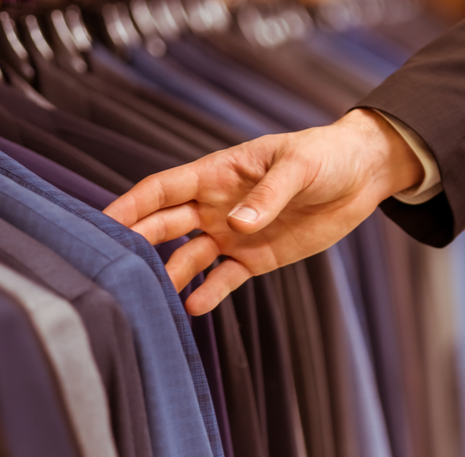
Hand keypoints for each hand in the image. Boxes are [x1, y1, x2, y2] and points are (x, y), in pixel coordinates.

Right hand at [103, 109, 424, 315]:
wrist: (362, 176)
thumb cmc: (326, 156)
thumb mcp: (298, 168)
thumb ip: (267, 195)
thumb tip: (237, 223)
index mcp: (216, 173)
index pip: (162, 189)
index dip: (131, 204)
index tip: (103, 221)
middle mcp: (214, 205)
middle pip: (165, 225)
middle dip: (138, 242)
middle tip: (112, 265)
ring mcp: (232, 233)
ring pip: (187, 256)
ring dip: (169, 274)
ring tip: (151, 297)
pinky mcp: (255, 257)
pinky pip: (223, 278)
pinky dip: (208, 293)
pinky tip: (192, 308)